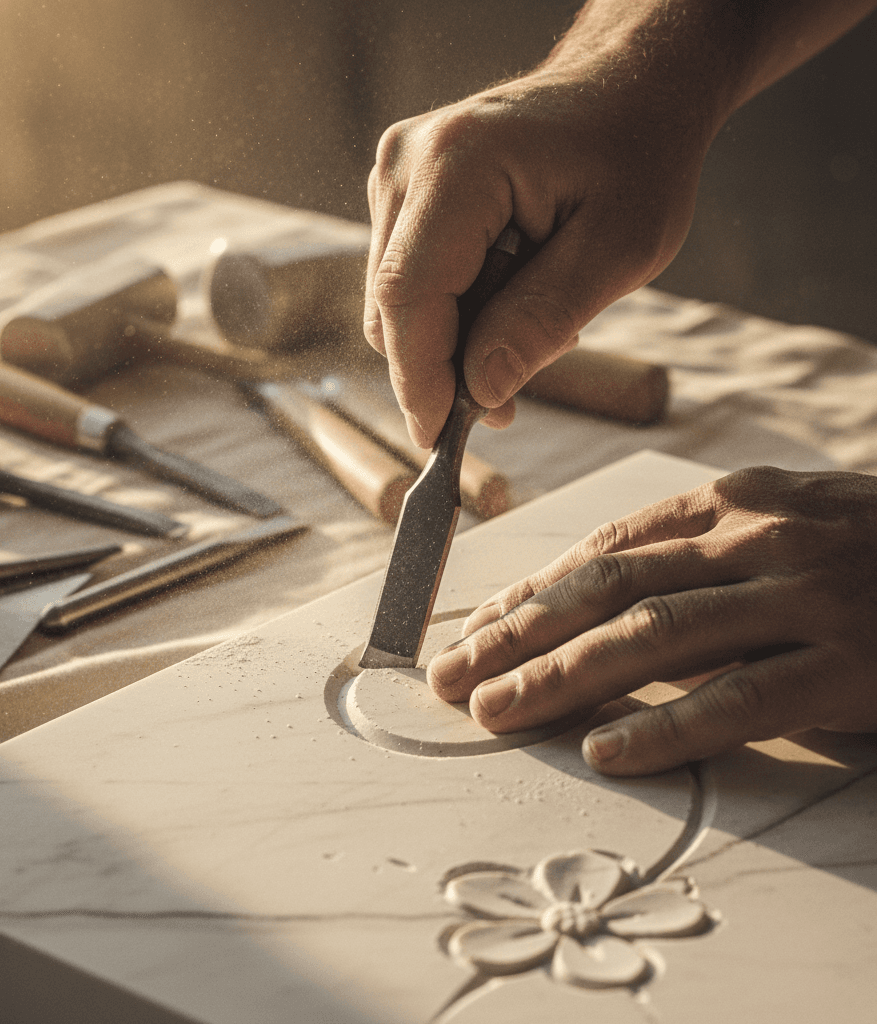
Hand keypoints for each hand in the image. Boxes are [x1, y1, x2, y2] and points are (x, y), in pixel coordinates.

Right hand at [363, 65, 713, 447]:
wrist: (629, 87)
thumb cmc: (636, 154)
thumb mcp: (621, 247)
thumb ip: (543, 319)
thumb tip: (479, 391)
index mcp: (457, 165)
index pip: (408, 296)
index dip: (418, 379)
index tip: (439, 440)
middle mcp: (407, 163)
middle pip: (391, 306)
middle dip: (441, 370)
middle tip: (509, 401)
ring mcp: (396, 174)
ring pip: (395, 301)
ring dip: (453, 341)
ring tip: (530, 328)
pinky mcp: (403, 193)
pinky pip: (408, 280)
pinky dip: (452, 313)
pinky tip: (507, 299)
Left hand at [426, 467, 876, 774]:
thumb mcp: (784, 524)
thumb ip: (698, 553)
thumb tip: (598, 600)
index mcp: (735, 500)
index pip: (605, 547)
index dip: (532, 591)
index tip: (475, 628)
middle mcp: (759, 537)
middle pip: (609, 588)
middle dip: (519, 633)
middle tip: (452, 673)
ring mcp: (806, 596)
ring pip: (654, 636)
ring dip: (562, 677)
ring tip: (496, 710)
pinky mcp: (854, 664)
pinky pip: (741, 700)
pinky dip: (667, 728)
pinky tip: (608, 752)